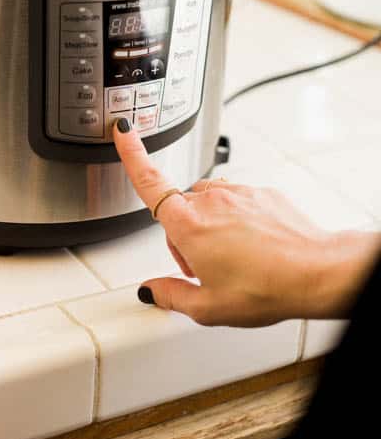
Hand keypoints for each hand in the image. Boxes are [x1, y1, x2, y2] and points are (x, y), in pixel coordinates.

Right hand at [113, 119, 380, 326]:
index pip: (149, 182)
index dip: (132, 155)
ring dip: (210, 225)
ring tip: (232, 258)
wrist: (316, 272)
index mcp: (189, 226)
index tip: (123, 132)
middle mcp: (211, 201)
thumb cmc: (267, 288)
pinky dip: (237, 221)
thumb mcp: (209, 307)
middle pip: (180, 210)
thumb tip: (151, 291)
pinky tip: (254, 247)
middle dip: (184, 235)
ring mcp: (238, 193)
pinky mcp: (260, 193)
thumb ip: (171, 296)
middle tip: (205, 269)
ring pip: (209, 204)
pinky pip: (237, 202)